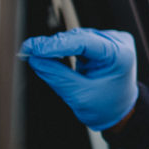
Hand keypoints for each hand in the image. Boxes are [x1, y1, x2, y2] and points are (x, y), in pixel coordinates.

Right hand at [20, 28, 137, 130]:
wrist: (120, 111)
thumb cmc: (105, 107)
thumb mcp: (78, 96)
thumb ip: (57, 76)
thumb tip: (35, 58)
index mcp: (120, 56)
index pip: (85, 42)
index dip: (56, 44)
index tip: (34, 48)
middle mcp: (119, 43)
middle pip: (80, 38)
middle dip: (53, 45)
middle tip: (28, 50)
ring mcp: (114, 40)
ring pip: (79, 38)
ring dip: (59, 46)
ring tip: (39, 54)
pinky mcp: (106, 42)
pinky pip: (81, 41)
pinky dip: (66, 48)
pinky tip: (54, 54)